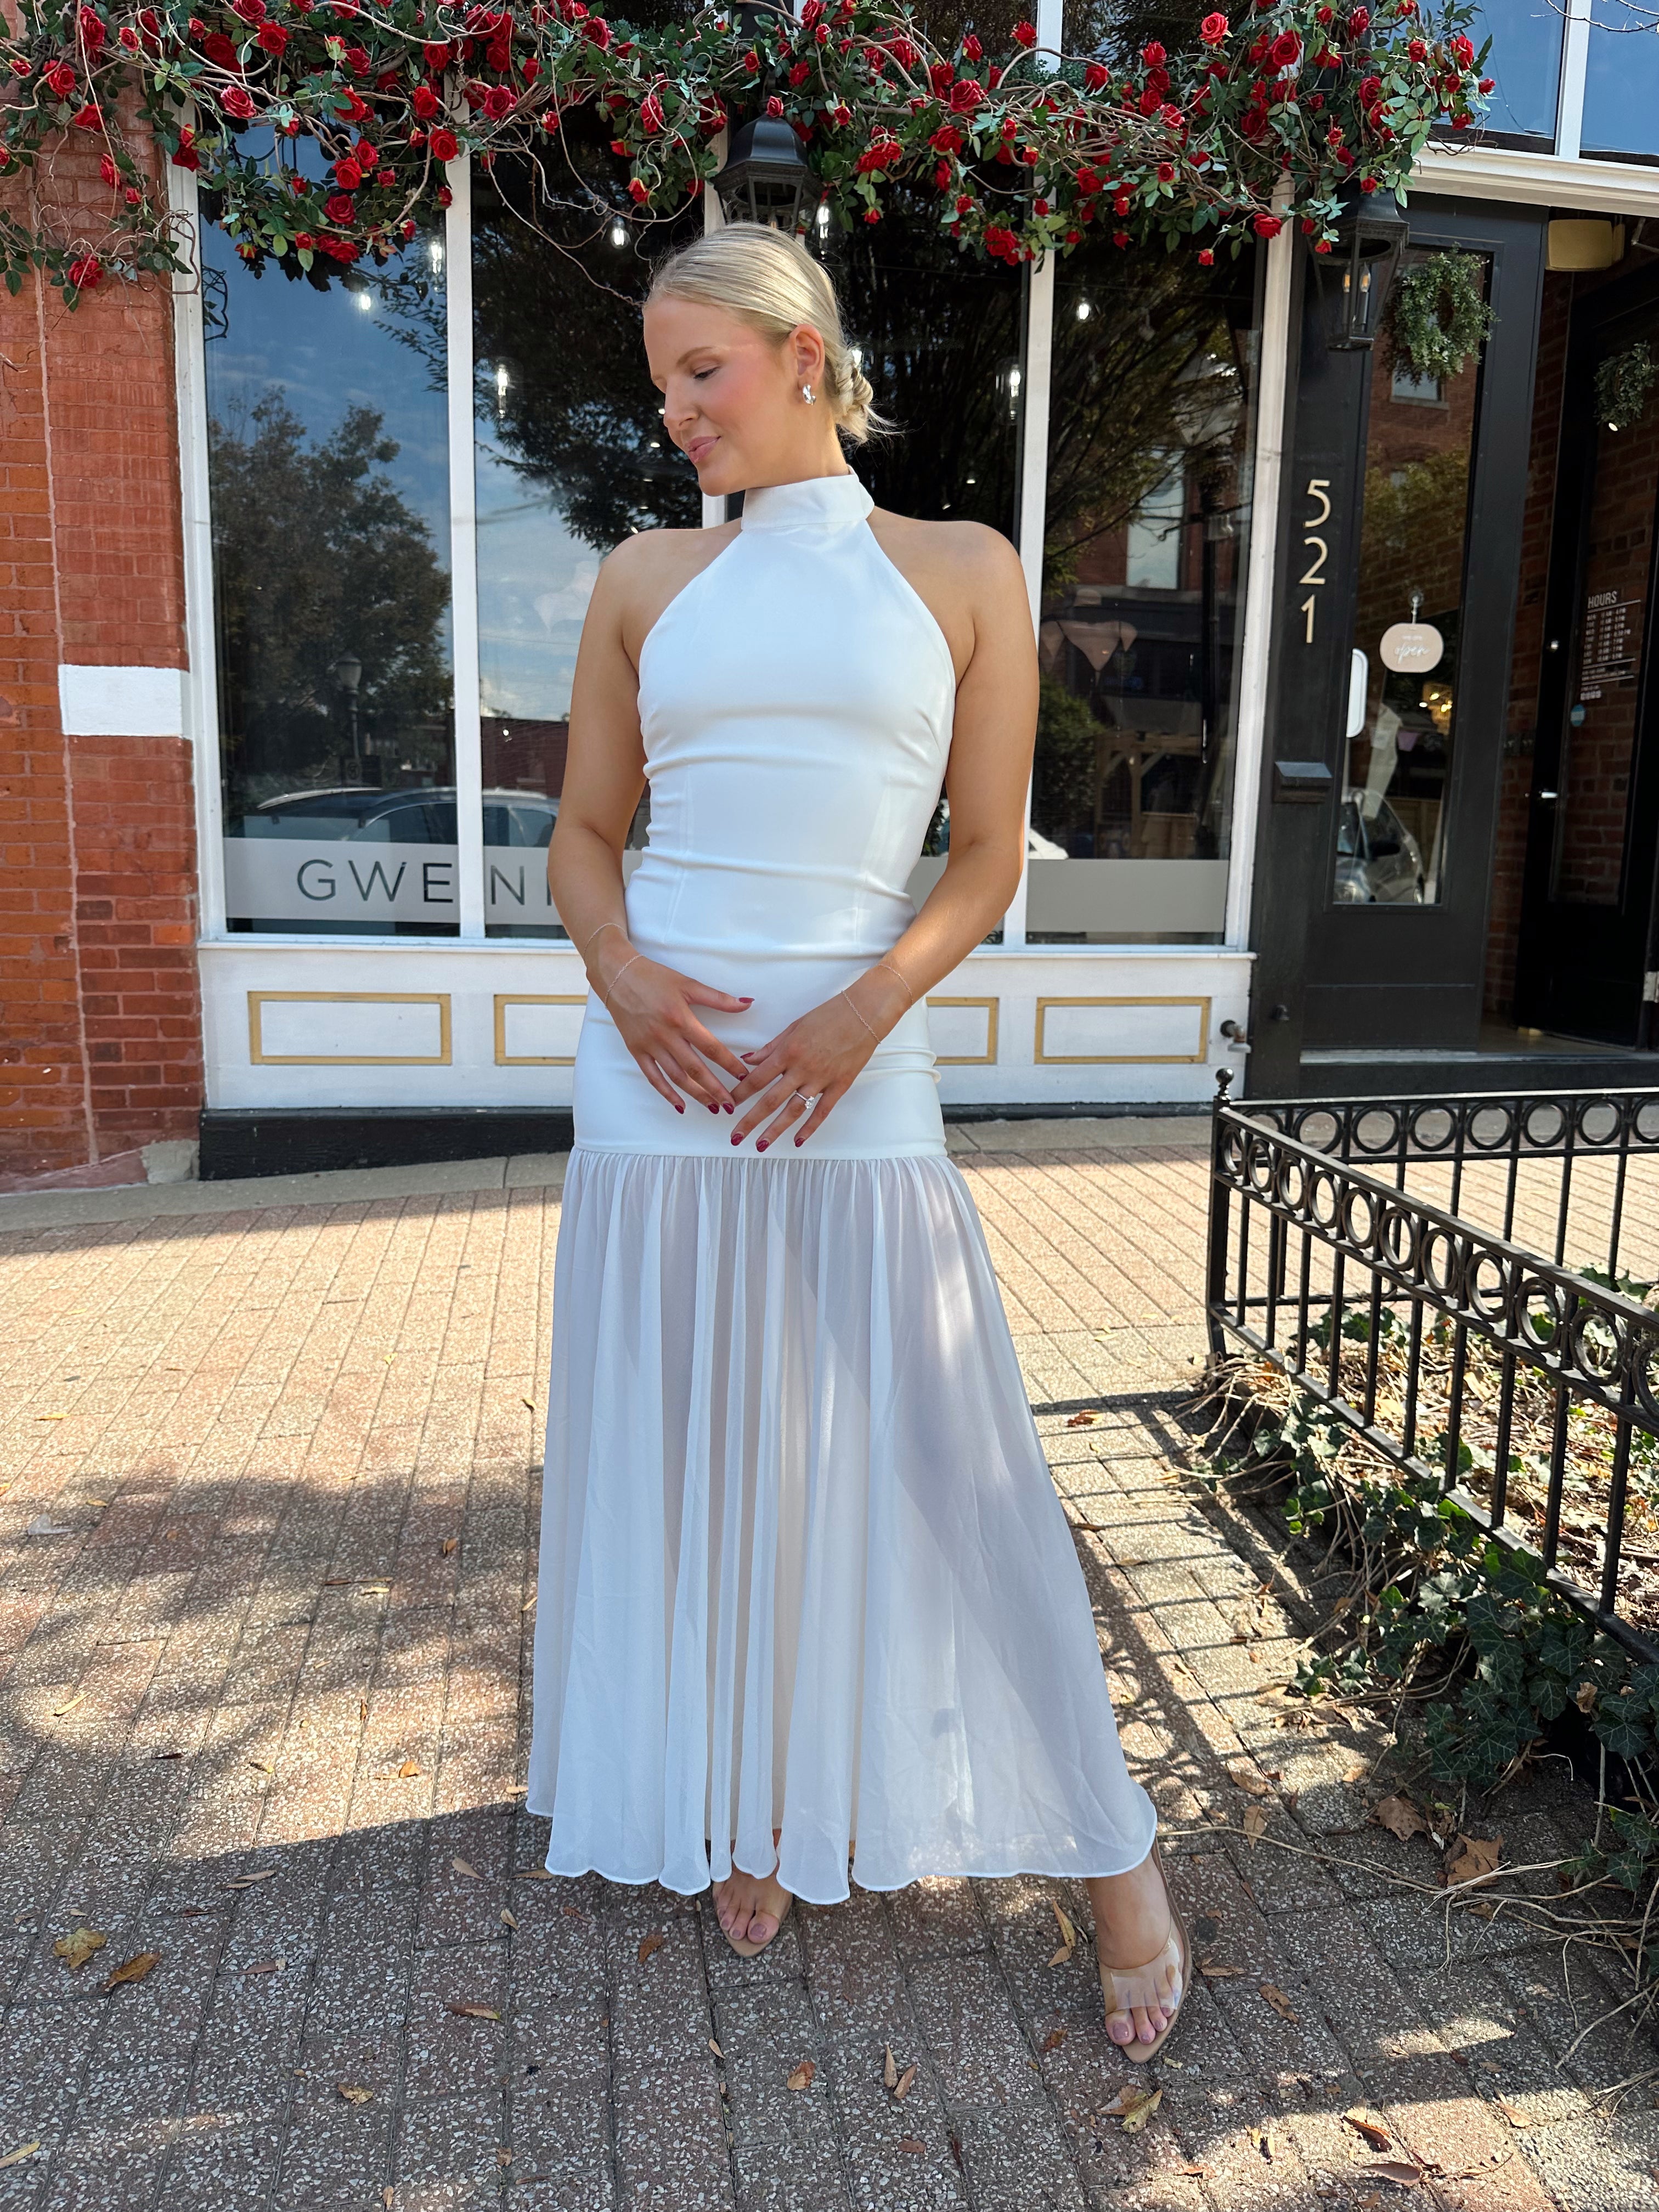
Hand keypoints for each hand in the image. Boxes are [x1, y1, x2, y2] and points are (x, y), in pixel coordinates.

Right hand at [595, 941, 751, 1114]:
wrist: (617, 976)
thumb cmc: (654, 978)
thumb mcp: (688, 984)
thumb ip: (718, 998)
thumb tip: (747, 1004)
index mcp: (681, 1018)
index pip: (711, 1047)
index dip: (729, 1064)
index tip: (743, 1077)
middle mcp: (665, 1035)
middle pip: (695, 1069)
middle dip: (715, 1089)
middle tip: (730, 1105)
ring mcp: (649, 1045)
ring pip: (676, 1077)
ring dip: (695, 1094)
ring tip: (712, 1107)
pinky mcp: (636, 1050)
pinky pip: (653, 1077)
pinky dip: (667, 1093)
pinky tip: (681, 1105)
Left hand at [725, 968, 910, 1149]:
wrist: (864, 1013)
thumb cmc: (828, 1015)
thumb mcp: (793, 1027)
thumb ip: (770, 1047)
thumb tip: (748, 1060)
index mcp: (787, 1051)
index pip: (757, 1079)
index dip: (740, 1095)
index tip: (728, 1106)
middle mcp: (802, 1068)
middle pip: (770, 1100)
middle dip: (750, 1121)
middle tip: (736, 1137)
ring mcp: (822, 1079)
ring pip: (794, 1110)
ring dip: (775, 1130)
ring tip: (761, 1146)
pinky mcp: (840, 1085)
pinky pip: (822, 1111)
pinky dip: (810, 1127)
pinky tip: (798, 1140)